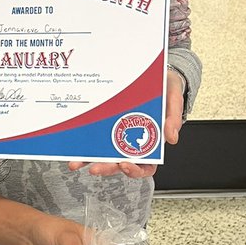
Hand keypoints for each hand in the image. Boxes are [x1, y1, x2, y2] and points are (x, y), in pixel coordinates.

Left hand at [68, 70, 184, 177]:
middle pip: (120, 163)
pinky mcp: (105, 124)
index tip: (125, 165)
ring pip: (103, 154)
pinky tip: (72, 148)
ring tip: (76, 163)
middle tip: (96, 168)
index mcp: (151, 143)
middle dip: (107, 168)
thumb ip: (173, 118)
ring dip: (89, 161)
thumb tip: (172, 138)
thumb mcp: (173, 99)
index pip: (145, 166)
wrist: (155, 74)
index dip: (135, 170)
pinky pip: (93, 138)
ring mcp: (116, 134)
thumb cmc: (165, 89)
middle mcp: (132, 142)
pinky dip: (82, 146)